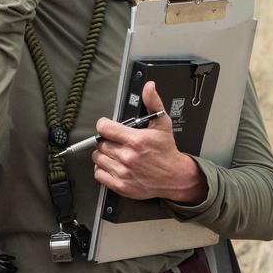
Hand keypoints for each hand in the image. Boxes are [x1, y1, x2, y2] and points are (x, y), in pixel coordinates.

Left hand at [92, 81, 206, 203]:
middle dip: (106, 140)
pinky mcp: (120, 185)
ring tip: (116, 153)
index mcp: (135, 140)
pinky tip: (113, 165)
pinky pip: (99, 174)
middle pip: (100, 143)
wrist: (175, 177)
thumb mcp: (162, 124)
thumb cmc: (166, 151)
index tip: (108, 127)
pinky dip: (102, 169)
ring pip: (97, 157)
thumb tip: (149, 87)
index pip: (104, 128)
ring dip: (103, 154)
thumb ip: (152, 103)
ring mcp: (123, 172)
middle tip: (116, 141)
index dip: (104, 125)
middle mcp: (127, 157)